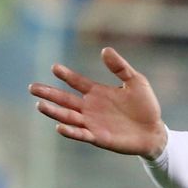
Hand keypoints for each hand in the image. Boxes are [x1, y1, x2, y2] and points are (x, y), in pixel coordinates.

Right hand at [29, 47, 168, 157]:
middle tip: (33, 88)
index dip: (66, 75)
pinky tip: (60, 127)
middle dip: (49, 94)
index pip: (76, 82)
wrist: (155, 132)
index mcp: (97, 92)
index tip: (55, 68)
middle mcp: (90, 107)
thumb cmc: (146, 107)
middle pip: (65, 99)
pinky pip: (81, 134)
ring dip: (54, 112)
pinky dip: (71, 131)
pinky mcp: (99, 137)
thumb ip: (120, 68)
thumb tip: (105, 50)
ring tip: (40, 105)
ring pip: (68, 116)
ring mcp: (92, 123)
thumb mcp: (136, 82)